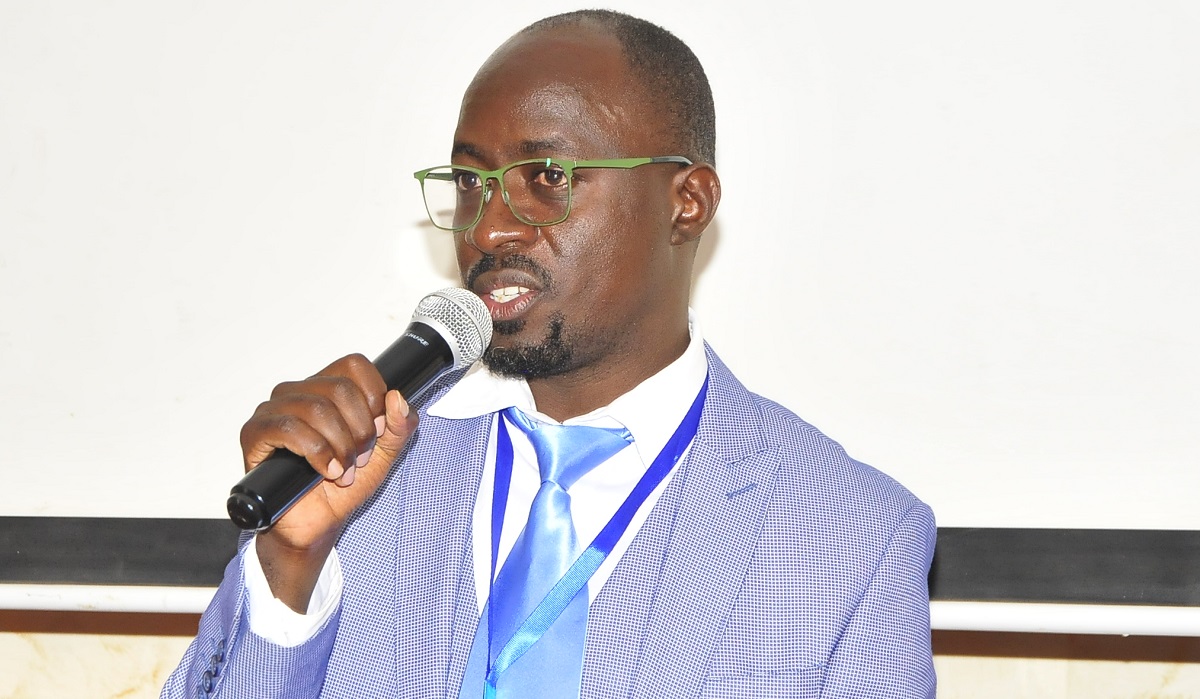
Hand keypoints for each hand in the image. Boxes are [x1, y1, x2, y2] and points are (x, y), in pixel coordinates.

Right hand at [238, 354, 417, 609]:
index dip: (373, 397)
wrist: (317, 525)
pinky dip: (316, 451)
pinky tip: (326, 471)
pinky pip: (288, 428)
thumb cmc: (341, 487)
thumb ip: (399, 427)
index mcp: (325, 390)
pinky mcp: (254, 434)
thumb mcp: (383, 455)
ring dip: (340, 445)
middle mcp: (297, 394)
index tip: (378, 429)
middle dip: (360, 429)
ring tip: (343, 470)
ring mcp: (272, 411)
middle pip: (339, 388)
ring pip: (316, 408)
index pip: (353, 365)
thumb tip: (398, 398)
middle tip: (360, 458)